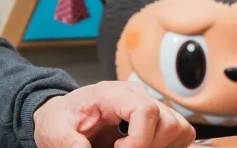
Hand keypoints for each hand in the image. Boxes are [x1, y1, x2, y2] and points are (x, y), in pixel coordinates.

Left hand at [32, 81, 194, 147]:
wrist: (63, 115)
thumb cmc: (62, 120)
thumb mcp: (56, 131)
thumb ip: (69, 141)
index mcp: (111, 93)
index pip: (145, 110)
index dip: (141, 139)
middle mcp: (135, 94)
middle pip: (167, 121)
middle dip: (151, 146)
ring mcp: (148, 104)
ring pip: (178, 128)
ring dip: (161, 146)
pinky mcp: (157, 117)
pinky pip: (181, 133)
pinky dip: (168, 145)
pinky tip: (145, 147)